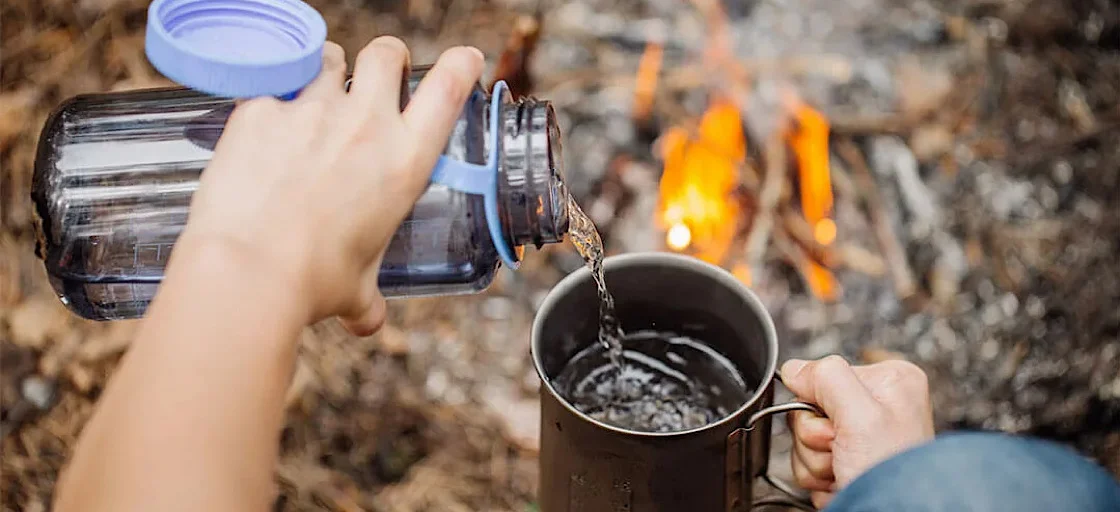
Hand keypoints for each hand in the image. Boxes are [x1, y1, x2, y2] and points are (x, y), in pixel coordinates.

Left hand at [176, 37, 483, 335]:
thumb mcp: (356, 289)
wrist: (248, 269)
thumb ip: (367, 300)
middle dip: (386, 58)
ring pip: (328, 60)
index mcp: (403, 162)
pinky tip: (261, 131)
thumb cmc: (310, 281)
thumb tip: (368, 320)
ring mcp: (311, 110)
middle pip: (386, 53)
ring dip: (327, 71)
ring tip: (314, 99)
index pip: (447, 89)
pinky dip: (271, 103)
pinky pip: (271, 87)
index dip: (459, 65)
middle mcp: (364, 124)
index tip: (463, 59)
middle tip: (377, 75)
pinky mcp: (260, 109)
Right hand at [780, 356, 934, 508]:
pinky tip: (842, 482)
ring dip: (816, 462)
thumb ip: (827, 378)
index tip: (835, 426)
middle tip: (840, 452)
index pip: (821, 377)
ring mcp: (861, 438)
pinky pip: (811, 463)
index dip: (816, 405)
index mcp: (888, 381)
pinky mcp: (849, 463)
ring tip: (844, 470)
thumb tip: (795, 369)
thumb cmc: (892, 475)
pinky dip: (820, 479)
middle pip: (810, 410)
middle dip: (816, 439)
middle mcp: (876, 407)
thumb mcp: (862, 415)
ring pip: (807, 440)